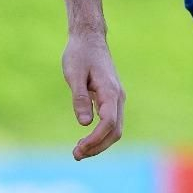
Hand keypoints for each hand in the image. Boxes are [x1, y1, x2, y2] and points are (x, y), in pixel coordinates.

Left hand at [62, 29, 124, 160]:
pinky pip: (111, 122)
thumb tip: (84, 123)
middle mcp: (118, 97)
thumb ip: (80, 98)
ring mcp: (117, 98)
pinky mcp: (111, 98)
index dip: (95, 139)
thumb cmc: (80, 54)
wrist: (89, 38)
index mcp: (110, 91)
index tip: (79, 148)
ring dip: (99, 143)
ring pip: (115, 129)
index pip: (108, 123)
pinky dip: (101, 135)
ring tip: (79, 152)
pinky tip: (86, 139)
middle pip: (115, 131)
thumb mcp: (74, 74)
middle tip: (76, 155)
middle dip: (98, 147)